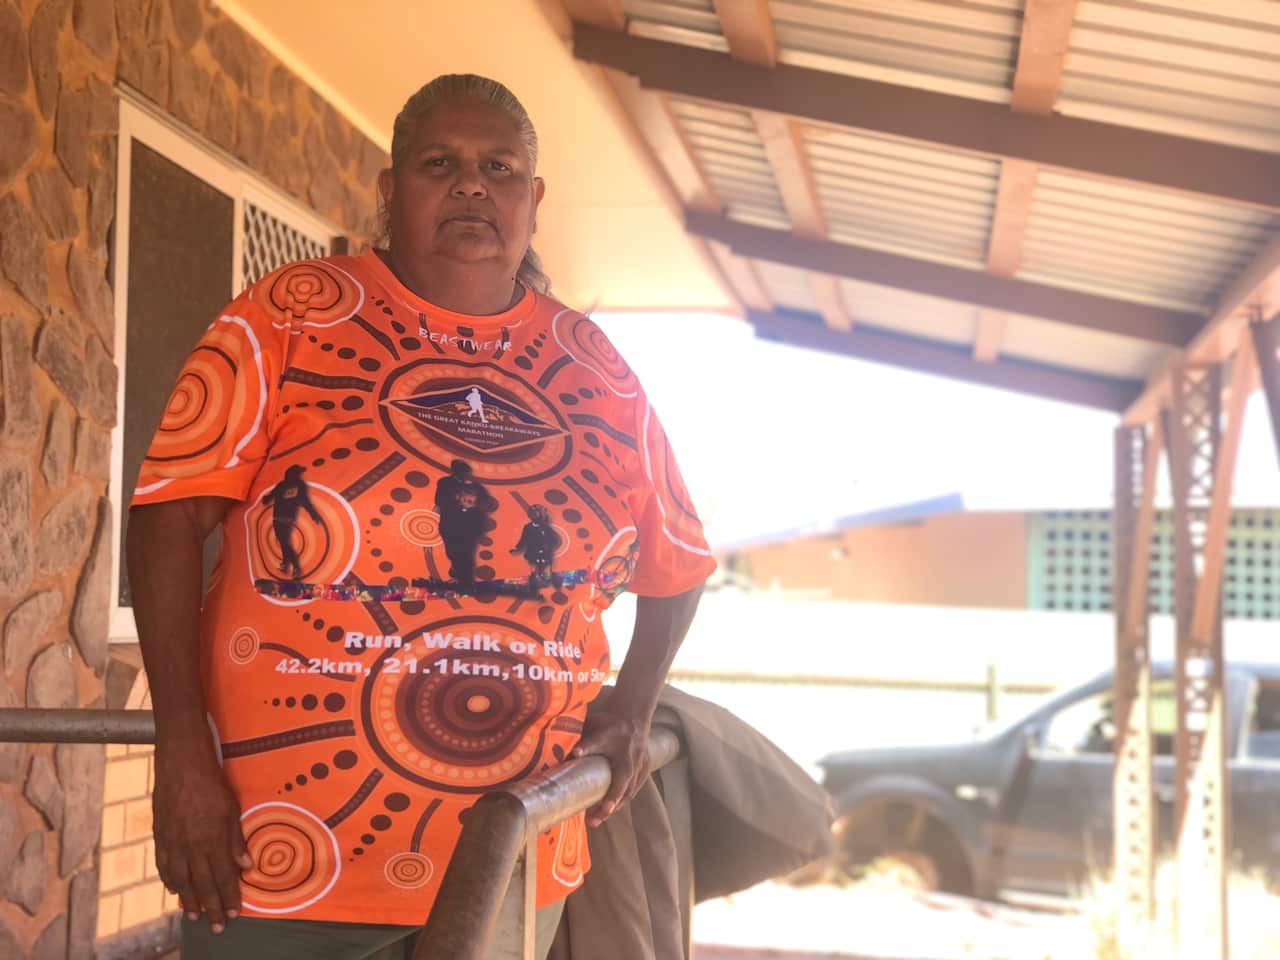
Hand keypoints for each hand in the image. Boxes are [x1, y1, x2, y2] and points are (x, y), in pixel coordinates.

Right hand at [152, 750, 252, 933]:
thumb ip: (236, 839)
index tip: (235, 913)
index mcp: (212, 840)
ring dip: (189, 899)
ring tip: (194, 915)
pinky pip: (163, 865)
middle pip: (202, 884)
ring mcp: (172, 843)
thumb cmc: (212, 783)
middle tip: (216, 927)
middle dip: (211, 907)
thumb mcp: (232, 808)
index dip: (229, 896)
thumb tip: (246, 866)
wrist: (181, 765)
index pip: (223, 876)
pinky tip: (173, 889)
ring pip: (181, 880)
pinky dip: (169, 880)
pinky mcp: (160, 835)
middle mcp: (191, 846)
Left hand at [571, 709, 650, 826]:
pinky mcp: (645, 767)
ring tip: (598, 816)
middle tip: (592, 821)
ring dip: (616, 805)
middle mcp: (636, 765)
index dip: (612, 798)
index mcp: (625, 758)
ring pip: (631, 792)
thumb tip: (571, 755)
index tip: (605, 811)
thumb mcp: (598, 731)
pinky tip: (613, 804)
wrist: (633, 714)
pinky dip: (624, 796)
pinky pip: (635, 787)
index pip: (620, 783)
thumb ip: (586, 743)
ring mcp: (643, 767)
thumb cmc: (612, 723)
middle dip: (609, 808)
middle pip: (624, 793)